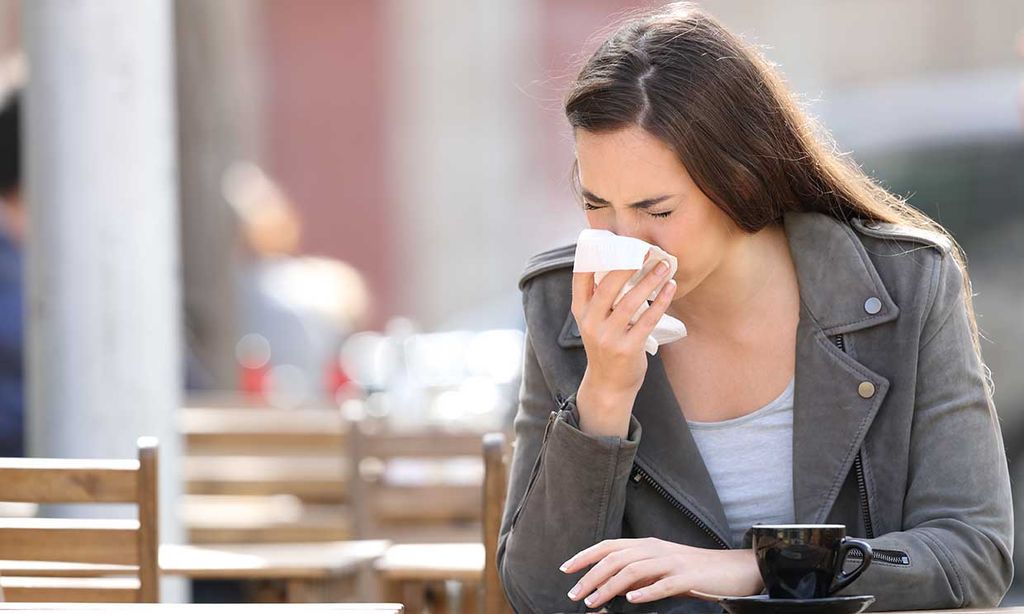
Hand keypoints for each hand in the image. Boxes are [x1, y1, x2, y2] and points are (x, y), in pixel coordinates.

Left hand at [560, 537, 762, 607]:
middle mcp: (656, 549)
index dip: (586, 555)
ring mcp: (672, 562)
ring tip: (593, 602)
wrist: (733, 570)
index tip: (565, 569)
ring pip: (634, 570)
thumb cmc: (694, 573)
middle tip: (574, 594)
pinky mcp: (688, 577)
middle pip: (616, 558)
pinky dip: (646, 591)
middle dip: (591, 575)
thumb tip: (610, 588)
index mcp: (647, 545)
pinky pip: (664, 584)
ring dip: (609, 586)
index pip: (609, 546)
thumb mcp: (661, 570)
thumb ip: (637, 575)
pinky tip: (631, 600)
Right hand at [571, 255, 675, 436]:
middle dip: (628, 264)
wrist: (609, 385)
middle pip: (608, 286)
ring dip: (650, 281)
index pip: (581, 277)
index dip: (594, 256)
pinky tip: (670, 288)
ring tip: (664, 266)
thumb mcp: (594, 322)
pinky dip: (660, 301)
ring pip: (631, 301)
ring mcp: (608, 336)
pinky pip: (648, 319)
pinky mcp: (627, 348)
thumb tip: (623, 264)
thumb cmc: (606, 346)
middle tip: (646, 250)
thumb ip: (601, 298)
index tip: (613, 240)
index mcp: (580, 311)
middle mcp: (591, 322)